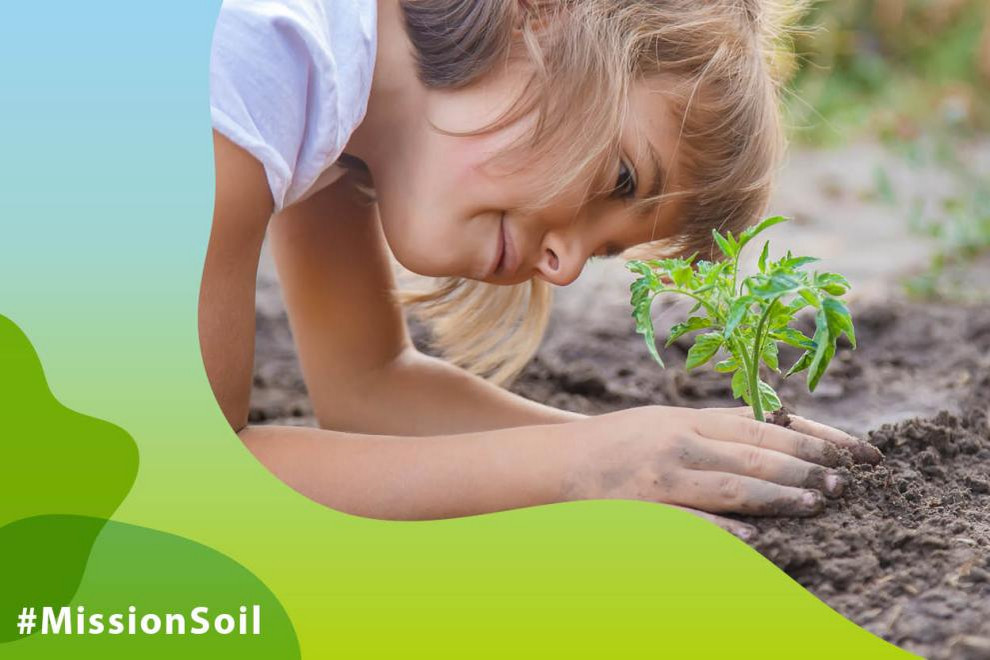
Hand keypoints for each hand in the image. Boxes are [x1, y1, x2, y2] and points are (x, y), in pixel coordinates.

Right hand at [562, 406, 880, 539]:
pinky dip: (726, 527)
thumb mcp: (666, 423)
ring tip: (819, 503)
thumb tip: (777, 428)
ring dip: (780, 494)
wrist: (553, 464)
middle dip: (806, 465)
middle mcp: (679, 442)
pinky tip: (758, 535)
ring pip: (732, 485)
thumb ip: (714, 427)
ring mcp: (661, 476)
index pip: (762, 425)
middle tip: (848, 481)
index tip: (851, 449)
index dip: (811, 436)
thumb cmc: (617, 444)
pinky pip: (692, 522)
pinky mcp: (644, 510)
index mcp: (688, 419)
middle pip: (755, 452)